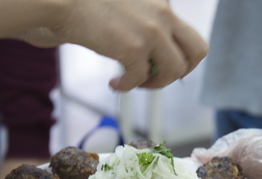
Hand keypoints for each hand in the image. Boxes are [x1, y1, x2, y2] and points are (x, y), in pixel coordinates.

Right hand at [19, 0, 207, 90]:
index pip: (189, 35)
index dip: (179, 55)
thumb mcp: (130, 6)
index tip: (160, 63)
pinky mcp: (133, 48)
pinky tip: (114, 83)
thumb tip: (150, 56)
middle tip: (159, 77)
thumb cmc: (88, 3)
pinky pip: (140, 80)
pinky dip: (126, 87)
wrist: (64, 0)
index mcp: (163, 5)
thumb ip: (146, 22)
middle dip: (181, 71)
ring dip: (156, 84)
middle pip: (198, 52)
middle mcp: (164, 16)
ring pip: (175, 71)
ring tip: (136, 82)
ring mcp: (151, 32)